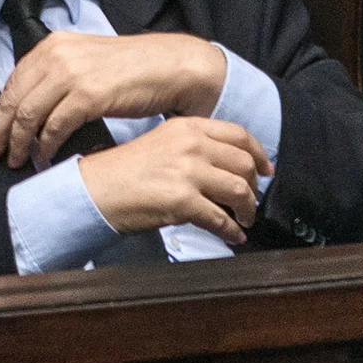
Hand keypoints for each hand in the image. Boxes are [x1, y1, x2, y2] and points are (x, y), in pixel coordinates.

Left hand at [0, 32, 227, 166]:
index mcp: (54, 45)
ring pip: (28, 116)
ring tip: (19, 160)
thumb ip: (57, 77)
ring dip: (20, 144)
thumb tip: (32, 107)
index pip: (13, 82)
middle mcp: (57, 55)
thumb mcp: (86, 62)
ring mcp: (72, 73)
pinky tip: (46, 157)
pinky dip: (45, 146)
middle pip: (14, 100)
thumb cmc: (133, 68)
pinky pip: (54, 127)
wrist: (171, 66)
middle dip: (1, 132)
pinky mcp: (88, 94)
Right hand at [73, 117, 273, 240]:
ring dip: (248, 209)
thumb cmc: (124, 171)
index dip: (259, 154)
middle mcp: (191, 144)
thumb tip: (225, 168)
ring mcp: (188, 171)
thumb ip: (194, 148)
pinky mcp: (182, 200)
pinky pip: (220, 219)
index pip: (239, 135)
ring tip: (244, 220)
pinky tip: (232, 236)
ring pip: (239, 190)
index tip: (266, 169)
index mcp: (187, 127)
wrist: (96, 189)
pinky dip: (231, 231)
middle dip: (255, 187)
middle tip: (252, 201)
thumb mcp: (162, 144)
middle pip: (244, 163)